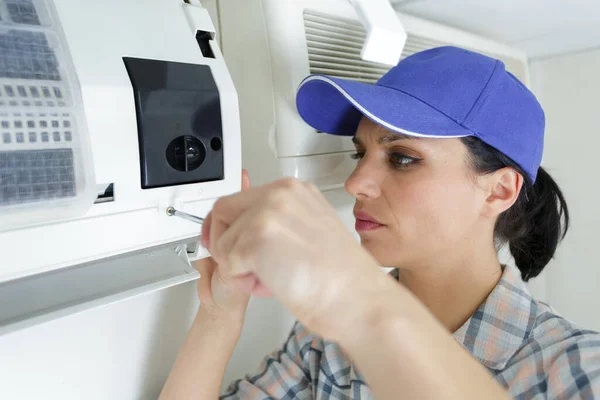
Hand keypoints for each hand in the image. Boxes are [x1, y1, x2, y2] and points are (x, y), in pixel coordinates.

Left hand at [204, 178, 383, 339]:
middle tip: (244, 269)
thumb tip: (245, 230)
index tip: (224, 244)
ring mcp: (269, 212)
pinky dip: (242, 281)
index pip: (240, 200)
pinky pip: (227, 261)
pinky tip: (271, 286)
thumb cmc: (341, 279)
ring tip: (270, 281)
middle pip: (223, 211)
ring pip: (223, 241)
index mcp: (295, 191)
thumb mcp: (310, 233)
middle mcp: (281, 193)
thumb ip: (279, 224)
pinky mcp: (259, 236)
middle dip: (225, 244)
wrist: (359, 300)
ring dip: (238, 268)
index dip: (228, 227)